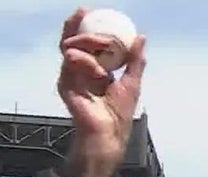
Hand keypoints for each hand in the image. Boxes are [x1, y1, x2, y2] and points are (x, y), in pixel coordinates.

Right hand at [57, 7, 146, 176]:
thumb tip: (141, 37)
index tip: (91, 12)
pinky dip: (86, 63)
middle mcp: (79, 71)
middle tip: (85, 14)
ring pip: (69, 48)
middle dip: (76, 25)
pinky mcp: (65, 85)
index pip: (85, 42)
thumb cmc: (119, 114)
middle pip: (70, 40)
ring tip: (105, 46)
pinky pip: (71, 63)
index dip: (86, 26)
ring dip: (88, 43)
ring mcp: (70, 77)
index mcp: (93, 68)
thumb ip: (135, 60)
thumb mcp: (131, 81)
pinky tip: (99, 71)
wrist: (109, 134)